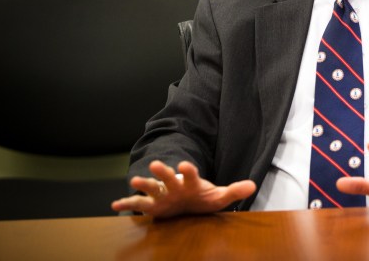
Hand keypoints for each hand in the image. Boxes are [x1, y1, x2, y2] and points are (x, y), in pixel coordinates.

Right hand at [111, 160, 255, 217]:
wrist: (187, 201)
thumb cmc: (202, 197)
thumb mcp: (219, 196)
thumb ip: (234, 191)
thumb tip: (252, 185)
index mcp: (191, 182)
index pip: (190, 174)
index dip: (188, 169)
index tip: (184, 164)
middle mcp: (174, 186)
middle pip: (168, 177)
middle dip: (163, 171)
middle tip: (156, 164)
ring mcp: (162, 194)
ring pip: (151, 187)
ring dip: (143, 183)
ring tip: (134, 181)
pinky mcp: (153, 205)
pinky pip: (138, 205)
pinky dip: (127, 204)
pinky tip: (115, 205)